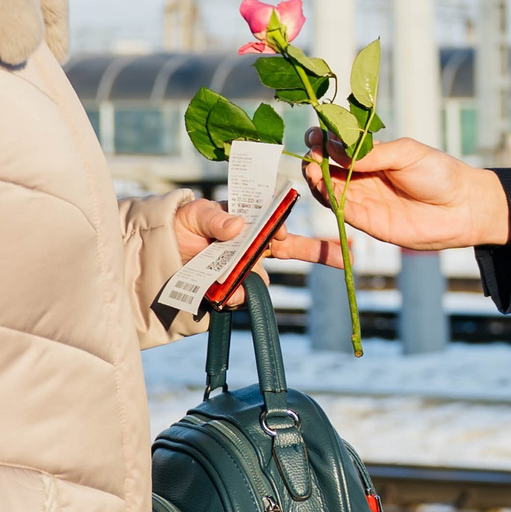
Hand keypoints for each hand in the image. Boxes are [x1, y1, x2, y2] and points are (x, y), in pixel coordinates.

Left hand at [171, 198, 341, 307]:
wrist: (162, 251)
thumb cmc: (184, 224)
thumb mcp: (196, 214)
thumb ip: (215, 218)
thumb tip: (237, 226)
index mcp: (251, 220)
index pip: (277, 221)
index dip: (282, 227)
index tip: (280, 233)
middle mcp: (254, 245)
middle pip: (293, 249)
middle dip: (324, 252)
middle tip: (349, 258)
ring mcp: (245, 269)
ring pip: (262, 278)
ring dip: (253, 281)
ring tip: (229, 285)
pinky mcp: (232, 290)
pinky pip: (242, 296)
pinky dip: (236, 297)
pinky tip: (224, 295)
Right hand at [301, 133, 510, 249]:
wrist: (463, 207)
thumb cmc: (439, 173)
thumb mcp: (405, 153)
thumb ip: (371, 152)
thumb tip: (335, 147)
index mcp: (372, 157)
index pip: (339, 148)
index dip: (324, 141)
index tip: (314, 133)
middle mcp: (364, 179)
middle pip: (329, 170)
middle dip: (315, 160)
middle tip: (310, 151)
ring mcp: (365, 201)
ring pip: (331, 191)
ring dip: (318, 180)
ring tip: (313, 168)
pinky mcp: (369, 223)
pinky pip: (344, 212)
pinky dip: (331, 200)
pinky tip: (324, 187)